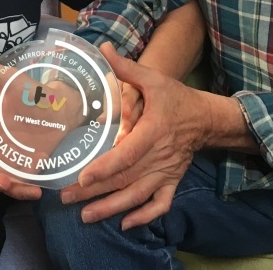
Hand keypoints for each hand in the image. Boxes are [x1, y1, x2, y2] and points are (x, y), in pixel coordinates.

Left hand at [59, 43, 204, 229]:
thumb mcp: (153, 79)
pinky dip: (144, 217)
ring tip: (86, 217)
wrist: (205, 118)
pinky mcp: (172, 182)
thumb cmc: (175, 98)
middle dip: (96, 192)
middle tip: (67, 197)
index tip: (83, 177)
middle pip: (126, 179)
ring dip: (112, 208)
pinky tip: (125, 224)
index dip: (106, 168)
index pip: (127, 154)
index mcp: (153, 131)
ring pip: (138, 196)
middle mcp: (159, 156)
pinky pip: (160, 205)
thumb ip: (126, 68)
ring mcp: (167, 172)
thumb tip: (103, 49)